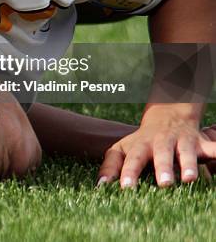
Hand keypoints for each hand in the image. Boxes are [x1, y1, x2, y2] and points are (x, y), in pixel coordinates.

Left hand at [97, 104, 215, 187]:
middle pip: (161, 155)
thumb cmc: (140, 141)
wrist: (167, 116)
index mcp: (140, 146)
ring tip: (189, 179)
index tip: (126, 187)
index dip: (128, 173)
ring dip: (188, 165)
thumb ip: (110, 165)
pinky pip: (212, 148)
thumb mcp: (121, 149)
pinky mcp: (200, 144)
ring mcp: (180, 143)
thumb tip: (100, 185)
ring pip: (185, 153)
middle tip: (164, 184)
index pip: (132, 160)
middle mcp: (160, 144)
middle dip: (163, 168)